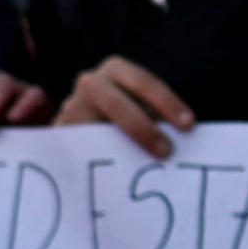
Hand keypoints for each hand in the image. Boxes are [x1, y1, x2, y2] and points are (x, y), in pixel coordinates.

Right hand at [55, 56, 194, 156]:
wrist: (77, 133)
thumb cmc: (121, 119)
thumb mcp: (138, 110)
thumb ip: (155, 119)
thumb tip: (184, 142)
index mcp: (116, 71)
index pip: (142, 81)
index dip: (166, 101)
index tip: (188, 125)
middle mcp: (90, 82)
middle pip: (116, 101)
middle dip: (142, 126)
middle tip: (166, 152)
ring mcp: (71, 106)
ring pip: (95, 125)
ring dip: (119, 145)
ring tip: (141, 168)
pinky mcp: (59, 132)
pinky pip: (79, 146)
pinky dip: (97, 161)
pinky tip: (115, 176)